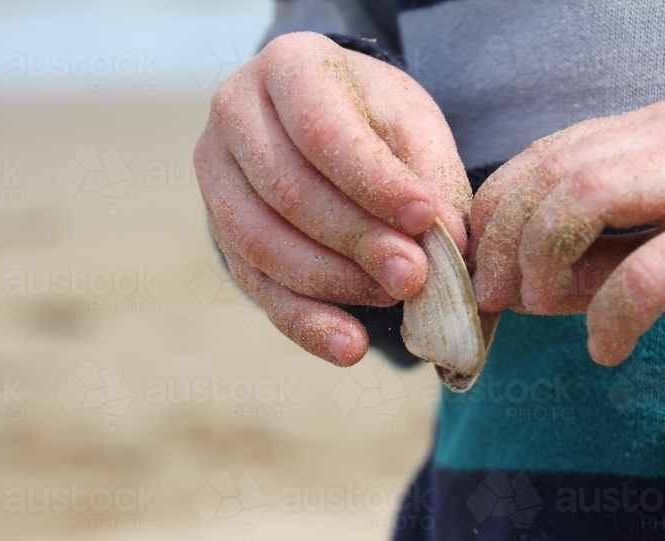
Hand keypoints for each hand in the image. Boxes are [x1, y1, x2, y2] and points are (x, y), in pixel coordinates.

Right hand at [194, 32, 470, 365]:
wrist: (323, 121)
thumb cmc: (374, 117)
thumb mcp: (411, 123)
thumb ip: (428, 174)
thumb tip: (447, 244)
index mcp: (287, 68)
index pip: (323, 130)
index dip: (372, 181)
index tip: (424, 218)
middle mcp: (235, 116)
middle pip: (288, 192)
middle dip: (357, 241)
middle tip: (416, 276)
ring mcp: (216, 179)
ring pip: (263, 245)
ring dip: (335, 283)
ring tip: (395, 300)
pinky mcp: (222, 235)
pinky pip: (258, 288)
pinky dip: (307, 323)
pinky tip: (350, 348)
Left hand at [469, 100, 664, 365]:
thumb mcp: (655, 258)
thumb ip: (588, 263)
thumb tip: (514, 289)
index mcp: (649, 134)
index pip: (542, 156)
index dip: (494, 215)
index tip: (479, 273)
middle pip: (552, 172)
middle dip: (506, 242)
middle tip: (495, 301)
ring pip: (588, 196)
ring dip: (544, 260)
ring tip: (539, 312)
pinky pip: (653, 267)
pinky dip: (613, 314)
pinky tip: (607, 350)